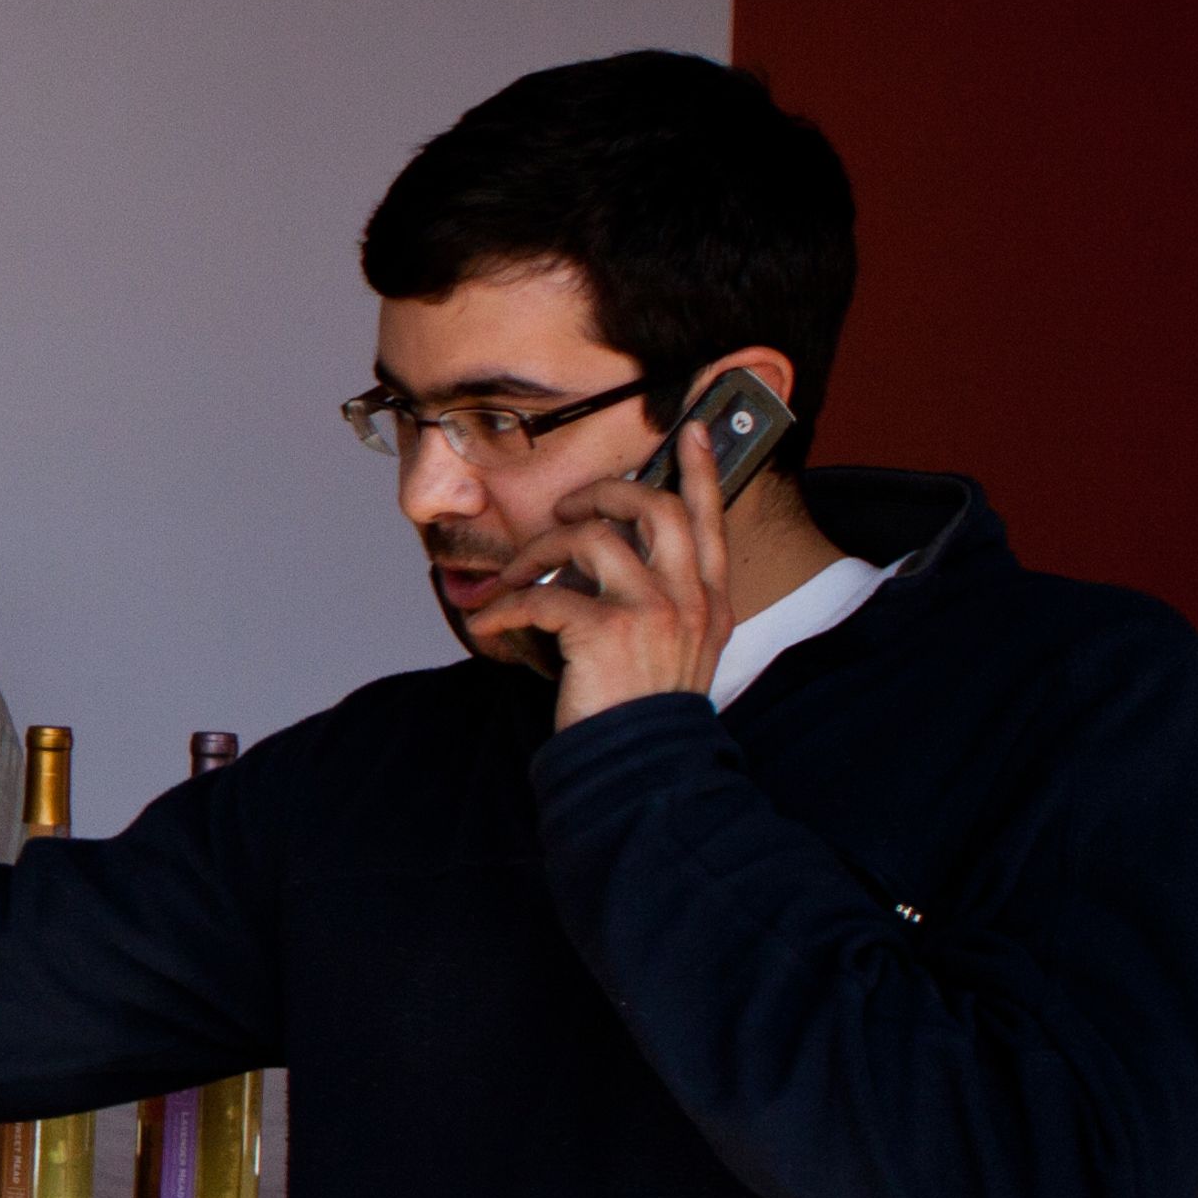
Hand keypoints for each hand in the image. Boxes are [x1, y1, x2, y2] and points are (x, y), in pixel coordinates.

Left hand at [485, 422, 736, 728]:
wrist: (644, 769)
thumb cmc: (644, 711)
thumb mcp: (677, 650)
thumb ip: (661, 600)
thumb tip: (603, 552)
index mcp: (710, 601)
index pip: (710, 521)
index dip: (700, 470)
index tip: (691, 428)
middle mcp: (690, 599)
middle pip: (654, 507)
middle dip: (604, 492)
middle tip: (572, 506)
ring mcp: (652, 613)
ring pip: (591, 538)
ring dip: (539, 551)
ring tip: (515, 576)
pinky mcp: (608, 633)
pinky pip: (543, 596)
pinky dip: (504, 607)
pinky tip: (487, 622)